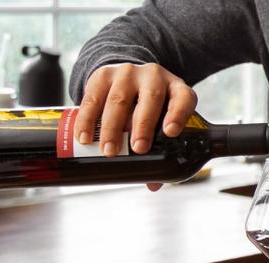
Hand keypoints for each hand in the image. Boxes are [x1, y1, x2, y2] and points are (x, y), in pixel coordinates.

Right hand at [75, 63, 196, 178]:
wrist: (126, 77)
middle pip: (150, 99)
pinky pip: (93, 98)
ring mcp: (128, 73)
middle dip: (142, 126)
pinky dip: (87, 120)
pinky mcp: (103, 74)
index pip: (183, 99)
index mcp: (176, 89)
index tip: (171, 132)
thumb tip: (153, 183)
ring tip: (108, 151)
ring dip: (112, 128)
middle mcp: (154, 77)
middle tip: (137, 149)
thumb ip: (161, 149)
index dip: (178, 114)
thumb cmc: (151, 106)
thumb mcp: (161, 119)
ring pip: (118, 100)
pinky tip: (85, 137)